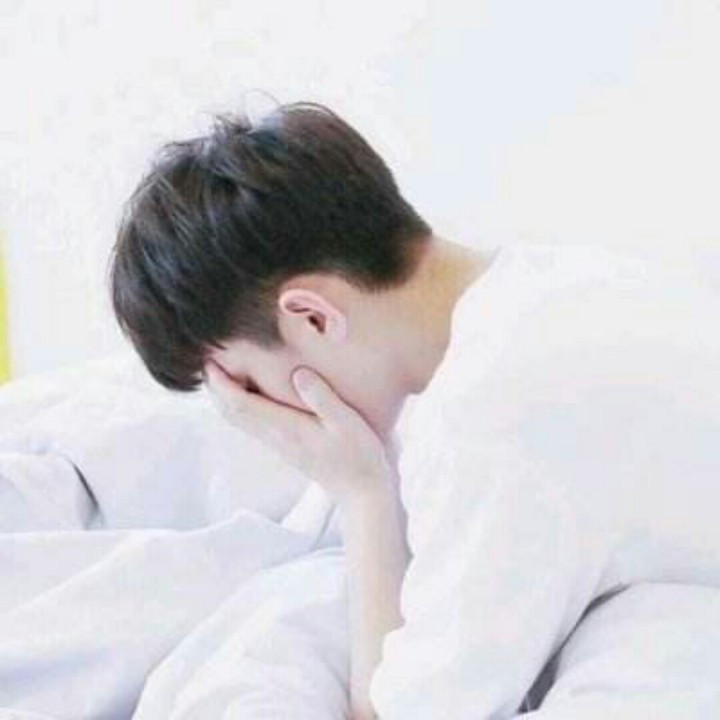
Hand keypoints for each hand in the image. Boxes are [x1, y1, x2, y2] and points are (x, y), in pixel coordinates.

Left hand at [203, 360, 394, 504]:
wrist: (363, 494)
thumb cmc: (359, 457)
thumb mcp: (346, 423)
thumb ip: (321, 397)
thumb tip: (298, 372)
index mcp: (286, 428)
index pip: (240, 404)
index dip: (221, 383)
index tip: (209, 360)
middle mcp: (276, 437)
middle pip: (232, 412)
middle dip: (216, 387)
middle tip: (209, 359)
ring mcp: (280, 444)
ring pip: (241, 419)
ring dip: (227, 397)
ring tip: (225, 371)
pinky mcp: (288, 447)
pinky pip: (255, 424)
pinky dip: (244, 406)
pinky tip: (254, 393)